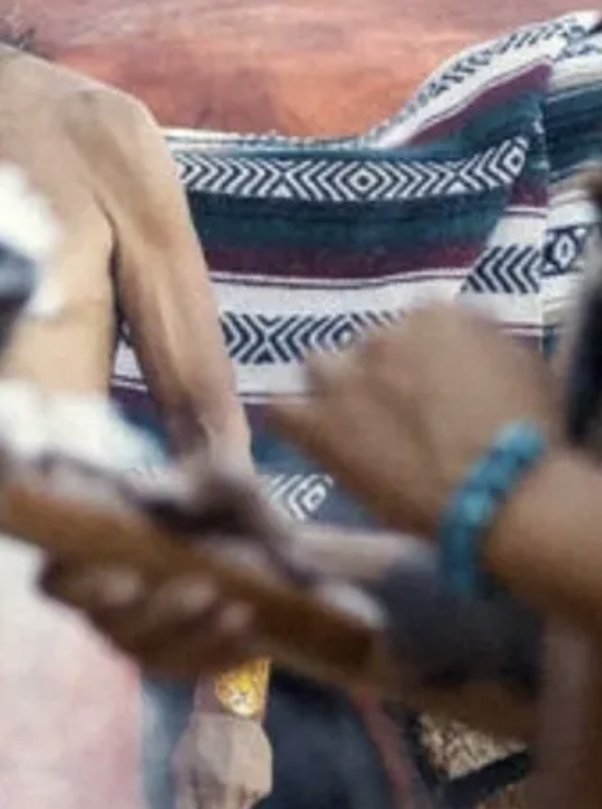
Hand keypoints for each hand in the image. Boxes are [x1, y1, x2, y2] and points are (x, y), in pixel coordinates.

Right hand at [38, 474, 297, 680]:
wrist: (243, 518)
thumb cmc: (212, 488)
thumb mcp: (209, 480)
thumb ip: (186, 489)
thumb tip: (159, 500)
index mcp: (79, 553)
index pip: (53, 585)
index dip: (83, 591)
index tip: (130, 578)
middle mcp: (99, 604)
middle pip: (112, 629)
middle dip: (160, 615)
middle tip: (204, 588)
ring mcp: (133, 635)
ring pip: (151, 656)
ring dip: (195, 640)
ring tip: (239, 612)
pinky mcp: (172, 655)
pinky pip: (190, 669)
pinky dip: (222, 657)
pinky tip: (256, 641)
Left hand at [169, 710, 272, 808]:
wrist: (232, 711)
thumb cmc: (199, 738)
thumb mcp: (181, 767)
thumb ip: (182, 804)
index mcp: (219, 790)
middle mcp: (243, 794)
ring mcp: (258, 789)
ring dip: (224, 808)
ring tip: (215, 783)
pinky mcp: (266, 783)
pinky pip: (248, 801)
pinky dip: (236, 796)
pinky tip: (230, 775)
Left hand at [267, 305, 558, 540]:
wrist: (500, 494)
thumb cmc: (528, 434)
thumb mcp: (524, 365)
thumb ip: (483, 338)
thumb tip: (465, 336)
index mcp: (434, 314)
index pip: (415, 323)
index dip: (423, 358)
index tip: (432, 385)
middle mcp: (381, 335)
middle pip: (367, 347)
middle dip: (379, 375)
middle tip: (401, 417)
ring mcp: (343, 377)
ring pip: (318, 367)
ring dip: (334, 391)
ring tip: (356, 428)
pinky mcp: (316, 423)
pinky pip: (280, 409)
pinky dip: (292, 420)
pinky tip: (309, 437)